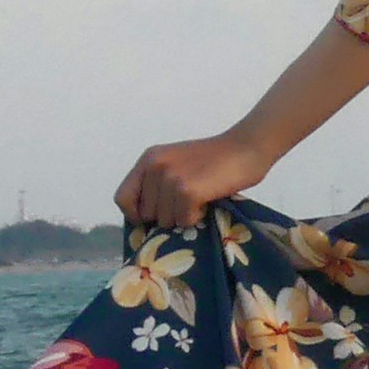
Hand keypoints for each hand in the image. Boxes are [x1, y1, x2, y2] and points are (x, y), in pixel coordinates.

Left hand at [114, 134, 273, 227]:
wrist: (246, 148)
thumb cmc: (215, 160)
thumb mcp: (175, 163)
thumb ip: (157, 182)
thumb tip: (144, 219)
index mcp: (148, 159)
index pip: (122, 198)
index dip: (136, 213)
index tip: (154, 217)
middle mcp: (154, 166)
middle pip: (146, 215)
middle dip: (166, 215)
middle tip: (188, 202)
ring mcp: (170, 178)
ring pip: (165, 221)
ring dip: (183, 217)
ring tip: (200, 199)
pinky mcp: (187, 190)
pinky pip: (184, 221)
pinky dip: (197, 217)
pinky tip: (207, 201)